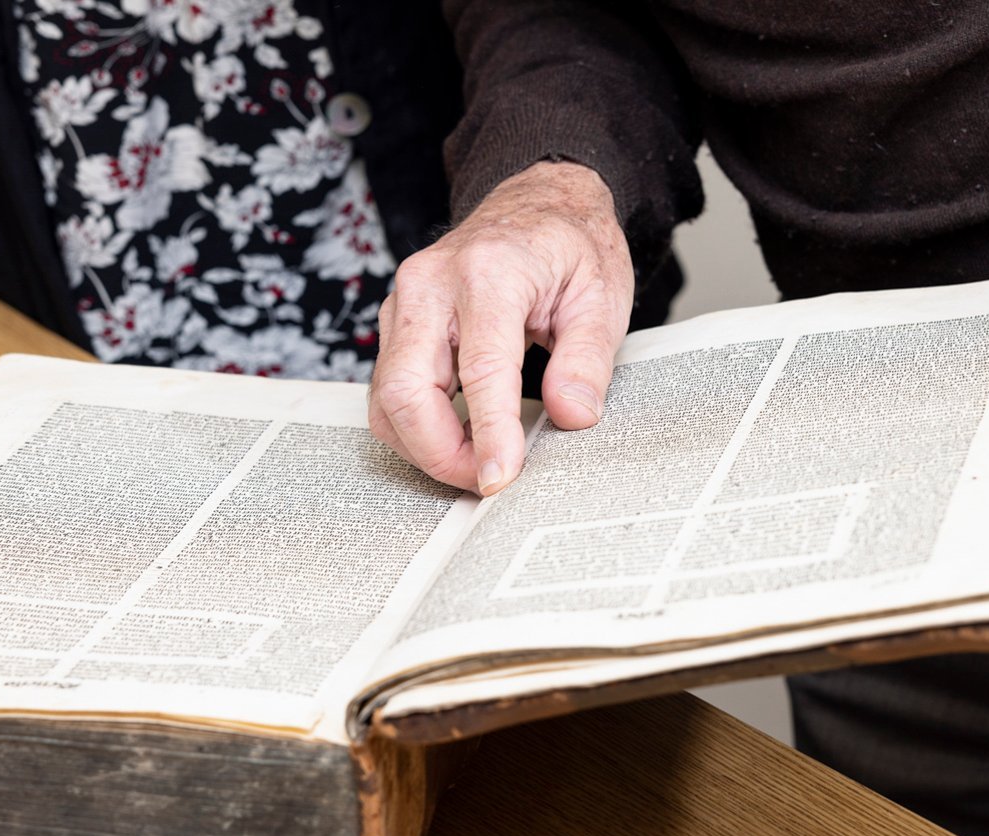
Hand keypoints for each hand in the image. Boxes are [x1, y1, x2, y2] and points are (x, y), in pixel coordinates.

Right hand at [369, 162, 632, 493]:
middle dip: (439, 452)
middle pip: (405, 389)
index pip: (480, 370)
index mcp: (489, 272)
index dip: (488, 435)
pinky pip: (388, 388)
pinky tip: (456, 436)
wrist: (540, 202)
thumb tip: (570, 414)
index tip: (500, 478)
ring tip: (477, 461)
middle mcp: (432, 284)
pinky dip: (415, 424)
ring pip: (386, 397)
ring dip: (424, 445)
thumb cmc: (570, 245)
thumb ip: (587, 362)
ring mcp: (405, 301)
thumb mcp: (602, 298)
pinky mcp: (397, 321)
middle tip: (487, 480)